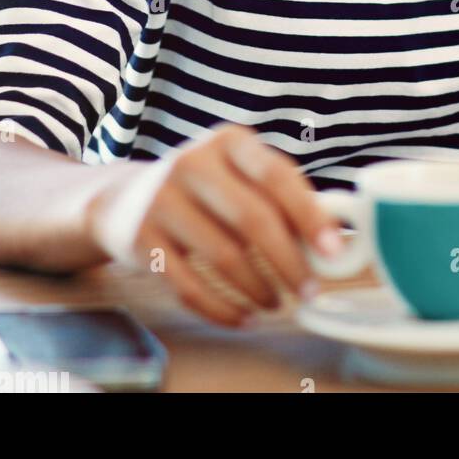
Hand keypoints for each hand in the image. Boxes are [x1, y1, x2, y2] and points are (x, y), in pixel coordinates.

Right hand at [85, 123, 343, 326]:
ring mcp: (162, 200)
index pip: (278, 176)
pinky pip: (189, 286)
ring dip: (259, 289)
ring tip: (277, 303)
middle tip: (309, 290)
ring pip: (224, 256)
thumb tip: (335, 239)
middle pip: (253, 218)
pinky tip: (243, 317)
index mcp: (230, 141)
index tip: (334, 251)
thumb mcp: (238, 173)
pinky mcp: (141, 240)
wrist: (123, 198)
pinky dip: (223, 309)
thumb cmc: (205, 188)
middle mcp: (194, 162)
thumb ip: (280, 197)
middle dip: (289, 261)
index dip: (309, 215)